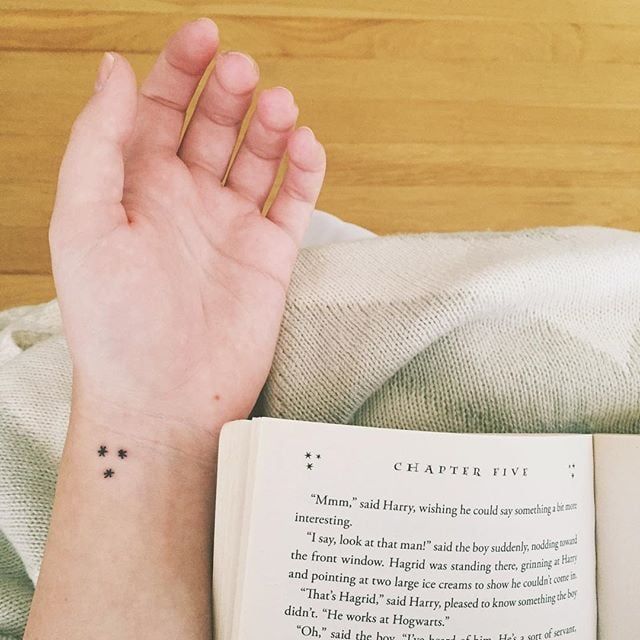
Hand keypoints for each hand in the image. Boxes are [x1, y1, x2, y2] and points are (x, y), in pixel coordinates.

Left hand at [49, 18, 325, 449]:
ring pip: (259, 157)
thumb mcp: (83, 225)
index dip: (180, 67)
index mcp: (135, 189)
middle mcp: (184, 203)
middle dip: (229, 91)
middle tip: (243, 76)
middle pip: (213, 125)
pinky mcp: (270, 257)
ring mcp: (230, 229)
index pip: (157, 108)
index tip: (204, 35)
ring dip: (270, 125)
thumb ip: (97, 143)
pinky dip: (305, 171)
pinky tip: (305, 147)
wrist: (164, 402)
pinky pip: (294, 202)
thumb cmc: (115, 327)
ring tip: (278, 108)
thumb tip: (111, 71)